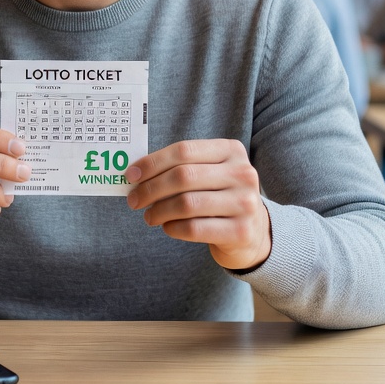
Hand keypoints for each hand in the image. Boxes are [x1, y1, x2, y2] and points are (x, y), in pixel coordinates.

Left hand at [126, 139, 271, 270]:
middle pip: (183, 176)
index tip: (131, 175)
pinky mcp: (240, 231)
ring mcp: (245, 203)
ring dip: (159, 211)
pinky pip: (194, 228)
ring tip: (149, 216)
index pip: (184, 150)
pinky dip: (173, 228)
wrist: (253, 233)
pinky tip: (167, 227)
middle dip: (150, 189)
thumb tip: (136, 173)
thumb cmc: (220, 197)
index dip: (152, 162)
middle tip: (134, 200)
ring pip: (187, 204)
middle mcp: (243, 173)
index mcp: (232, 151)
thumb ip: (180, 168)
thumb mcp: (210, 174)